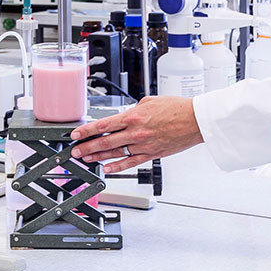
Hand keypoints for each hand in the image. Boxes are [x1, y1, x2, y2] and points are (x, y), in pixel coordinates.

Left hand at [69, 96, 202, 174]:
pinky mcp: (151, 154)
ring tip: (86, 159)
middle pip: (105, 141)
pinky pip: (131, 162)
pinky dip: (117, 166)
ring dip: (98, 157)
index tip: (75, 134)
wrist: (195, 120)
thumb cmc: (176, 108)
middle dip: (87, 146)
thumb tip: (124, 116)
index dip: (86, 130)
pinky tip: (107, 168)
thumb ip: (134, 109)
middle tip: (75, 151)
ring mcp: (143, 145)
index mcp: (133, 116)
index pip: (103, 125)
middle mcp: (135, 132)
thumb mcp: (149, 101)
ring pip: (115, 153)